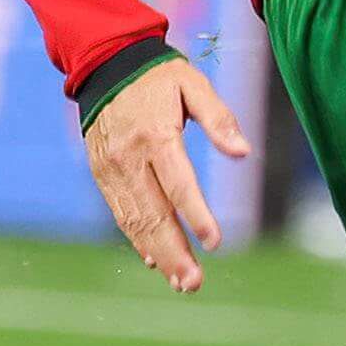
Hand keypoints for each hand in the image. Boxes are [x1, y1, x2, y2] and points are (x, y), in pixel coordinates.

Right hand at [82, 58, 249, 292]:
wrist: (104, 62)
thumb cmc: (158, 76)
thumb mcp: (193, 85)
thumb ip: (219, 118)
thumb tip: (243, 152)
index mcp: (155, 135)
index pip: (178, 184)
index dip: (196, 215)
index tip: (214, 242)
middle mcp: (130, 157)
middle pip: (154, 214)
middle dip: (176, 252)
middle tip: (195, 283)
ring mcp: (112, 169)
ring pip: (135, 221)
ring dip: (159, 254)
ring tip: (182, 282)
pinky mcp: (102, 174)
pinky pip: (121, 213)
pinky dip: (138, 239)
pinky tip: (155, 260)